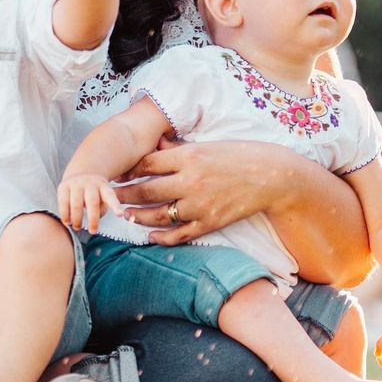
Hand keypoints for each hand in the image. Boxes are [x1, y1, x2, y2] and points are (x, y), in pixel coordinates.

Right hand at [58, 173, 121, 233]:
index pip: (110, 196)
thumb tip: (93, 221)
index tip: (120, 215)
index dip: (115, 206)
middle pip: (92, 202)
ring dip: (77, 219)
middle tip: (93, 231)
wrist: (81, 172)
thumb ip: (101, 208)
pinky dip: (65, 214)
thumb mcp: (103, 196)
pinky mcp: (64, 186)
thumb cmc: (95, 192)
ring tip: (77, 228)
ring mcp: (76, 183)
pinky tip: (67, 222)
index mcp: (104, 186)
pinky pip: (63, 202)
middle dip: (93, 219)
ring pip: (76, 204)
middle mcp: (90, 183)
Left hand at [114, 139, 279, 244]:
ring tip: (125, 215)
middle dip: (124, 195)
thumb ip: (179, 148)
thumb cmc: (239, 155)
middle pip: (146, 191)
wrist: (271, 176)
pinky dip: (161, 237)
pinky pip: (179, 234)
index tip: (117, 174)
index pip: (147, 164)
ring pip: (158, 215)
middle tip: (110, 197)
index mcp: (189, 156)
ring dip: (137, 217)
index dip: (128, 170)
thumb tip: (155, 146)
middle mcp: (190, 180)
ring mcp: (199, 204)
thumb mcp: (208, 144)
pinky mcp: (210, 223)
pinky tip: (150, 235)